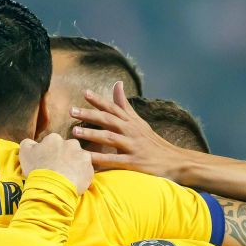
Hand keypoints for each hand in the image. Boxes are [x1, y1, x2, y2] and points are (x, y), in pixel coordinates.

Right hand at [18, 133, 93, 193]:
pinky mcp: (90, 169)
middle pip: (68, 149)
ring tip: (66, 177)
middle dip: (65, 156)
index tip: (47, 162)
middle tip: (58, 169)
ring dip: (74, 165)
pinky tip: (73, 182)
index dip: (50, 153)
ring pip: (79, 159)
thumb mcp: (24, 153)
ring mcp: (83, 156)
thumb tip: (31, 142)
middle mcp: (71, 143)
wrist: (52, 188)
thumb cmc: (37, 169)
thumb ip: (28, 143)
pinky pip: (86, 171)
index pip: (53, 143)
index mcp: (55, 138)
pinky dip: (81, 176)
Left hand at [69, 81, 186, 179]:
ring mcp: (133, 146)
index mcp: (131, 122)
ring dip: (92, 134)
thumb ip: (124, 105)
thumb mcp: (139, 121)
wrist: (175, 161)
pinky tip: (87, 159)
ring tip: (75, 132)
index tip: (85, 93)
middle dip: (89, 115)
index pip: (114, 108)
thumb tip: (117, 83)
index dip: (99, 100)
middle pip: (108, 120)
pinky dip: (100, 159)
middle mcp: (131, 131)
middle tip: (71, 111)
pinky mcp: (134, 162)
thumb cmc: (151, 142)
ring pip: (110, 138)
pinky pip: (114, 160)